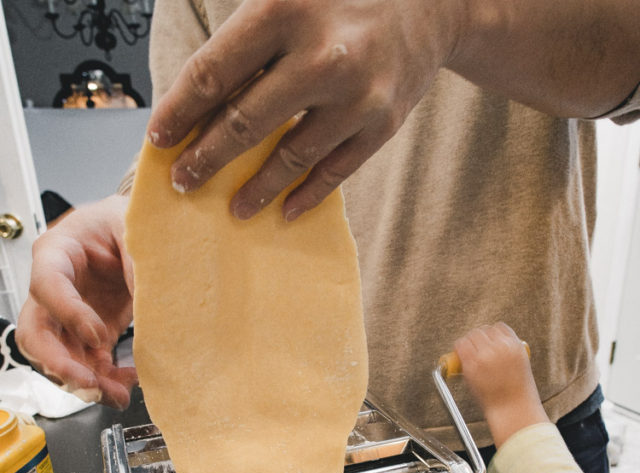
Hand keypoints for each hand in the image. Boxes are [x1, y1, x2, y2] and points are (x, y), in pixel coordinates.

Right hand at [15, 195, 137, 409]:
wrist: (143, 232)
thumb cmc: (129, 221)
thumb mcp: (135, 231)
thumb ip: (139, 265)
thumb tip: (153, 308)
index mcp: (58, 250)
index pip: (47, 284)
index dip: (69, 314)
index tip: (98, 335)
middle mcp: (56, 286)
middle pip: (37, 332)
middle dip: (59, 363)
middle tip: (90, 384)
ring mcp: (69, 314)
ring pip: (59, 356)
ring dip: (85, 382)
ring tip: (116, 394)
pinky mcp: (89, 333)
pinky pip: (86, 364)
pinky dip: (104, 380)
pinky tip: (125, 384)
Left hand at [146, 0, 459, 219]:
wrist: (432, 2)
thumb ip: (245, 38)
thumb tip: (196, 99)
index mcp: (284, 10)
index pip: (214, 72)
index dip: (180, 110)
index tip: (158, 138)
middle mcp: (321, 55)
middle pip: (245, 121)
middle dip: (206, 158)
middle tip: (183, 182)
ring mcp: (355, 96)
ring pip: (290, 156)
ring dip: (256, 188)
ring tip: (233, 208)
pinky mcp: (382, 124)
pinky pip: (335, 172)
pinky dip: (307, 194)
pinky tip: (285, 210)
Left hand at [454, 323, 548, 447]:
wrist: (513, 409)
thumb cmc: (517, 393)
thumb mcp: (520, 366)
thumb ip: (508, 353)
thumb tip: (492, 347)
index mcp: (515, 346)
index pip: (499, 328)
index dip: (492, 334)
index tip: (488, 340)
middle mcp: (500, 347)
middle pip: (483, 330)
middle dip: (478, 337)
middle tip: (474, 346)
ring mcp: (485, 356)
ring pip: (470, 336)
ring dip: (468, 341)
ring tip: (467, 350)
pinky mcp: (471, 366)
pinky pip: (460, 347)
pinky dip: (459, 348)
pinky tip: (459, 353)